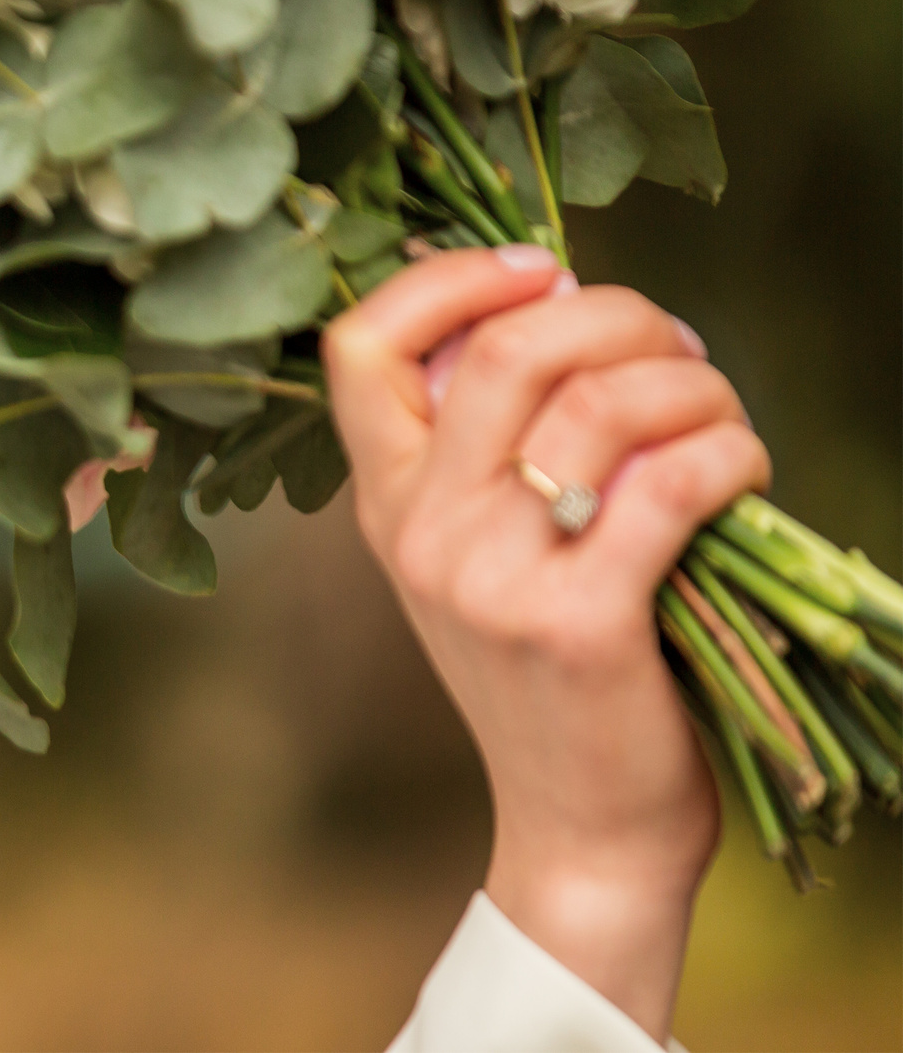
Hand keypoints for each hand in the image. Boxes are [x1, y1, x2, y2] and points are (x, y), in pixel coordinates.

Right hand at [321, 245, 768, 1043]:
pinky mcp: (581, 623)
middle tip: (675, 347)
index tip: (539, 274)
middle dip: (618, 316)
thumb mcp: (476, 556)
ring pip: (603, 405)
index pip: (359, 346)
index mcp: (384, 504)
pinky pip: (672, 484)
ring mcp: (493, 579)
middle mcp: (419, 533)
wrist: (580, 829)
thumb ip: (483, 449)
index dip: (449, 279)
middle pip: (510, 351)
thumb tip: (556, 306)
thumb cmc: (548, 674)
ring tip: (721, 413)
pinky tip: (745, 472)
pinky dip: (729, 454)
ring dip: (692, 385)